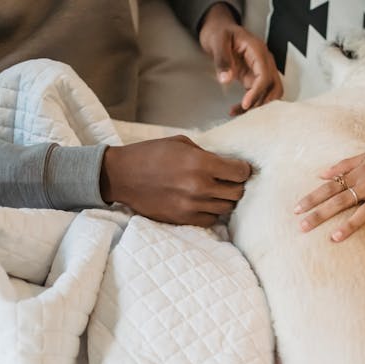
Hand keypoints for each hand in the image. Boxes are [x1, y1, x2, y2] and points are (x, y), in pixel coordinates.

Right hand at [100, 135, 251, 226]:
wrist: (121, 176)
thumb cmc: (150, 154)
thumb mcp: (181, 144)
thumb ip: (206, 154)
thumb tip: (226, 163)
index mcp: (201, 164)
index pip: (240, 173)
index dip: (243, 170)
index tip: (239, 169)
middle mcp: (200, 187)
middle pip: (237, 192)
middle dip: (236, 185)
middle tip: (228, 180)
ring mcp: (192, 205)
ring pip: (226, 208)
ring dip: (224, 199)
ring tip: (214, 191)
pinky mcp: (184, 219)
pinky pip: (211, 220)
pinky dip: (211, 212)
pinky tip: (204, 202)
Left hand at [199, 3, 282, 113]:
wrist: (219, 29)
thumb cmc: (220, 32)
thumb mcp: (218, 41)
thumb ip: (222, 60)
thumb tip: (226, 79)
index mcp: (258, 51)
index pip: (265, 76)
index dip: (257, 92)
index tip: (246, 104)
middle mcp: (264, 62)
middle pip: (274, 88)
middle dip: (262, 102)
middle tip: (245, 111)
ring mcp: (261, 71)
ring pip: (270, 94)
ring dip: (258, 106)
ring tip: (239, 112)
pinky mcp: (255, 79)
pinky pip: (260, 95)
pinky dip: (251, 105)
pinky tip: (237, 110)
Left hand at [294, 142, 364, 246]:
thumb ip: (343, 165)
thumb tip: (321, 174)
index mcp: (358, 174)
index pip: (330, 187)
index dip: (312, 198)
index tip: (296, 209)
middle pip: (341, 201)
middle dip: (320, 214)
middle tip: (303, 227)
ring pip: (364, 211)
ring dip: (349, 225)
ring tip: (334, 238)